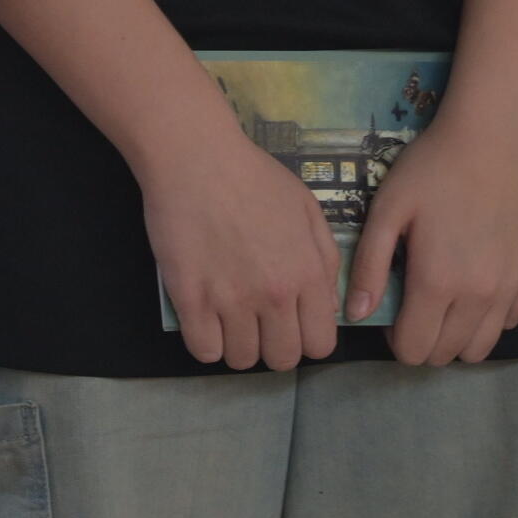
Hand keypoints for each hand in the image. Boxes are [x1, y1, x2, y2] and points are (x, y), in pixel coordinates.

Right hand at [140, 105, 341, 370]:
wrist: (196, 158)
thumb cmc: (254, 178)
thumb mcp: (308, 210)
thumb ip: (325, 260)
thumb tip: (328, 306)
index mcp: (307, 275)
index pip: (320, 345)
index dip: (305, 338)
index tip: (289, 322)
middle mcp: (274, 296)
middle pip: (282, 359)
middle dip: (272, 346)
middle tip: (257, 322)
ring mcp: (230, 300)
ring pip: (241, 360)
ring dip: (237, 345)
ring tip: (227, 319)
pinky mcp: (190, 298)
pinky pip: (203, 350)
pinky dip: (205, 342)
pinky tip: (203, 320)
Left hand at [352, 107, 517, 365]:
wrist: (494, 138)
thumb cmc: (432, 168)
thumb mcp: (388, 209)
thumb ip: (369, 265)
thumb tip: (355, 313)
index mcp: (438, 282)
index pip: (414, 349)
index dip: (395, 339)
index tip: (390, 311)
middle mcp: (479, 296)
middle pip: (446, 355)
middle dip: (423, 340)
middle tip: (412, 304)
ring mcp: (510, 289)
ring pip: (481, 348)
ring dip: (456, 337)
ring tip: (441, 301)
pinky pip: (509, 322)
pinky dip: (489, 319)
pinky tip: (473, 287)